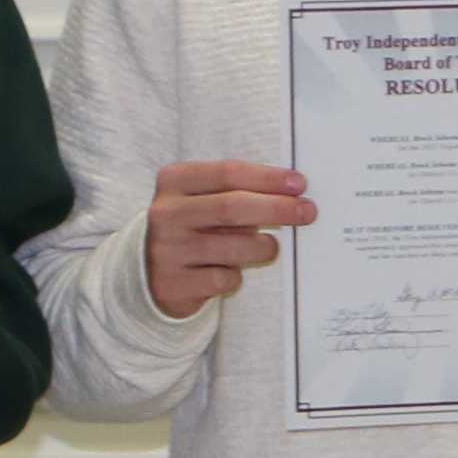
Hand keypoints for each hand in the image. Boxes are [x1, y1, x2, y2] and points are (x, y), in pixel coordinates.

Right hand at [144, 159, 314, 321]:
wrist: (149, 272)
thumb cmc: (192, 226)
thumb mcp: (203, 199)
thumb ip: (236, 191)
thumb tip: (292, 194)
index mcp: (174, 181)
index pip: (228, 173)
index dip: (267, 177)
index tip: (300, 183)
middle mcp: (166, 213)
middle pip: (232, 206)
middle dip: (277, 208)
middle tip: (308, 212)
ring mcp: (167, 249)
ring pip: (232, 246)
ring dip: (262, 246)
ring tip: (271, 246)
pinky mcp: (173, 284)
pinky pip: (223, 278)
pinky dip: (238, 275)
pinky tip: (234, 270)